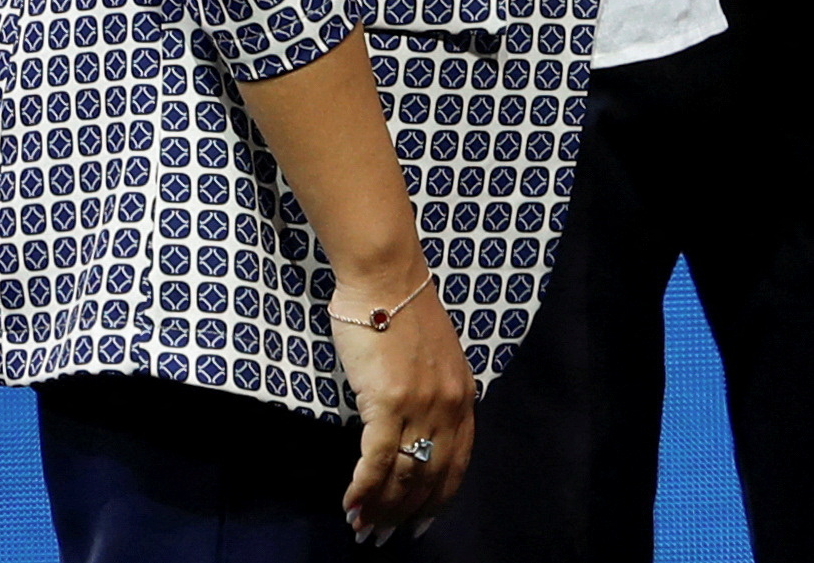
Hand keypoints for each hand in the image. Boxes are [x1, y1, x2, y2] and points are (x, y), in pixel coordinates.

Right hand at [329, 265, 475, 543]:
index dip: (438, 499)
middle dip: (406, 514)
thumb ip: (434, 394)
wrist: (385, 277)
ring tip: (363, 529)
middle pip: (431, 477)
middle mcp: (448, 405)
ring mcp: (420, 406)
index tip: (421, 523)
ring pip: (402, 475)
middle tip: (383, 538)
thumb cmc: (401, 311)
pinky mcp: (388, 403)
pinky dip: (362, 489)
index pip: (458, 463)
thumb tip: (415, 432)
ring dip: (381, 509)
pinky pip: (375, 461)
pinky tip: (350, 505)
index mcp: (463, 395)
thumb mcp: (434, 358)